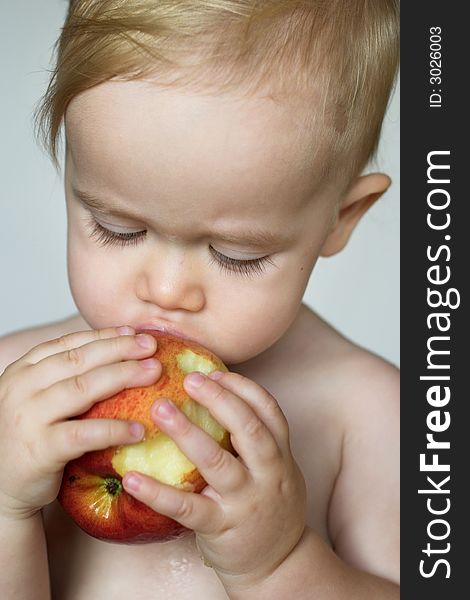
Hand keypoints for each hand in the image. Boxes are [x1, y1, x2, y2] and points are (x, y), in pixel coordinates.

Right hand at [0, 326, 160, 518]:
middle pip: (80, 360)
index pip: (68, 344)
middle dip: (120, 350)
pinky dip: (114, 429)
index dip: (104, 336)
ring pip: (83, 388)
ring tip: (153, 374)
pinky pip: (84, 434)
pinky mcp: (40, 449)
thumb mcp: (39, 399)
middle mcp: (22, 388)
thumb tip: (119, 352)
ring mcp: (28, 417)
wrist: (2, 488)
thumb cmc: (31, 439)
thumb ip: (66, 377)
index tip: (134, 333)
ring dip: (123, 376)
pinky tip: (137, 429)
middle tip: (152, 346)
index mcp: (23, 371)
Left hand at [122, 370, 306, 588]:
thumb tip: (216, 398)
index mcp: (281, 454)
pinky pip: (187, 508)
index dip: (243, 387)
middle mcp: (268, 473)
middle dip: (219, 400)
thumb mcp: (275, 469)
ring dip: (187, 432)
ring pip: (217, 462)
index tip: (215, 372)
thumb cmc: (269, 506)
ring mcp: (245, 501)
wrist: (279, 563)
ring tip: (159, 409)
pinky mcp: (221, 527)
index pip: (268, 410)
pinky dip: (158, 493)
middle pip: (247, 428)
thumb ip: (255, 439)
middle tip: (188, 379)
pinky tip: (132, 478)